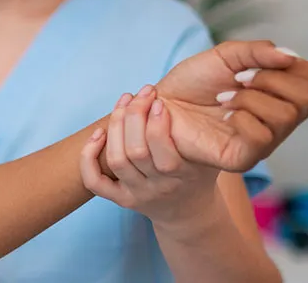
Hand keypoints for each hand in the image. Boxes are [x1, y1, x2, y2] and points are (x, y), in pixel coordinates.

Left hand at [81, 86, 220, 226]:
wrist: (189, 214)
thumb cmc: (200, 173)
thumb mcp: (212, 157)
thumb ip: (208, 135)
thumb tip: (218, 97)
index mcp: (183, 175)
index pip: (163, 151)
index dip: (157, 123)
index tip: (158, 99)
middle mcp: (158, 187)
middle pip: (135, 152)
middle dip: (134, 116)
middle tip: (140, 93)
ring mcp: (137, 194)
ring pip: (116, 160)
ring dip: (114, 126)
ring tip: (124, 102)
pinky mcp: (120, 199)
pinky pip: (95, 182)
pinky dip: (88, 157)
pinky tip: (98, 133)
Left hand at [156, 40, 307, 171]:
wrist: (160, 104)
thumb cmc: (194, 82)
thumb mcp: (226, 55)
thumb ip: (257, 51)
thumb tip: (289, 56)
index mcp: (284, 94)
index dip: (300, 67)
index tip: (267, 61)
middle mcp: (281, 120)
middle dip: (272, 79)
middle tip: (240, 78)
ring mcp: (265, 141)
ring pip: (286, 115)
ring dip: (251, 97)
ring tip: (224, 98)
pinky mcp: (244, 157)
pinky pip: (262, 137)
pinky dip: (243, 117)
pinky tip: (224, 114)